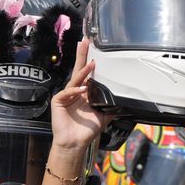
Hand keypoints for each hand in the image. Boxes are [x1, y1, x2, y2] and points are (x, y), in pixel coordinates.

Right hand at [50, 38, 110, 155]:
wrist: (75, 144)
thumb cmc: (87, 131)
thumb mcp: (104, 116)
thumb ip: (112, 107)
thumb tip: (126, 101)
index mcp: (85, 92)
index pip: (88, 73)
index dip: (90, 60)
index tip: (94, 47)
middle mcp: (75, 91)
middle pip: (79, 69)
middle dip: (82, 54)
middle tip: (85, 40)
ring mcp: (66, 95)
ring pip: (75, 79)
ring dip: (83, 71)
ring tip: (92, 64)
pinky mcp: (58, 101)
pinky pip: (67, 92)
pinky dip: (75, 90)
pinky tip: (83, 89)